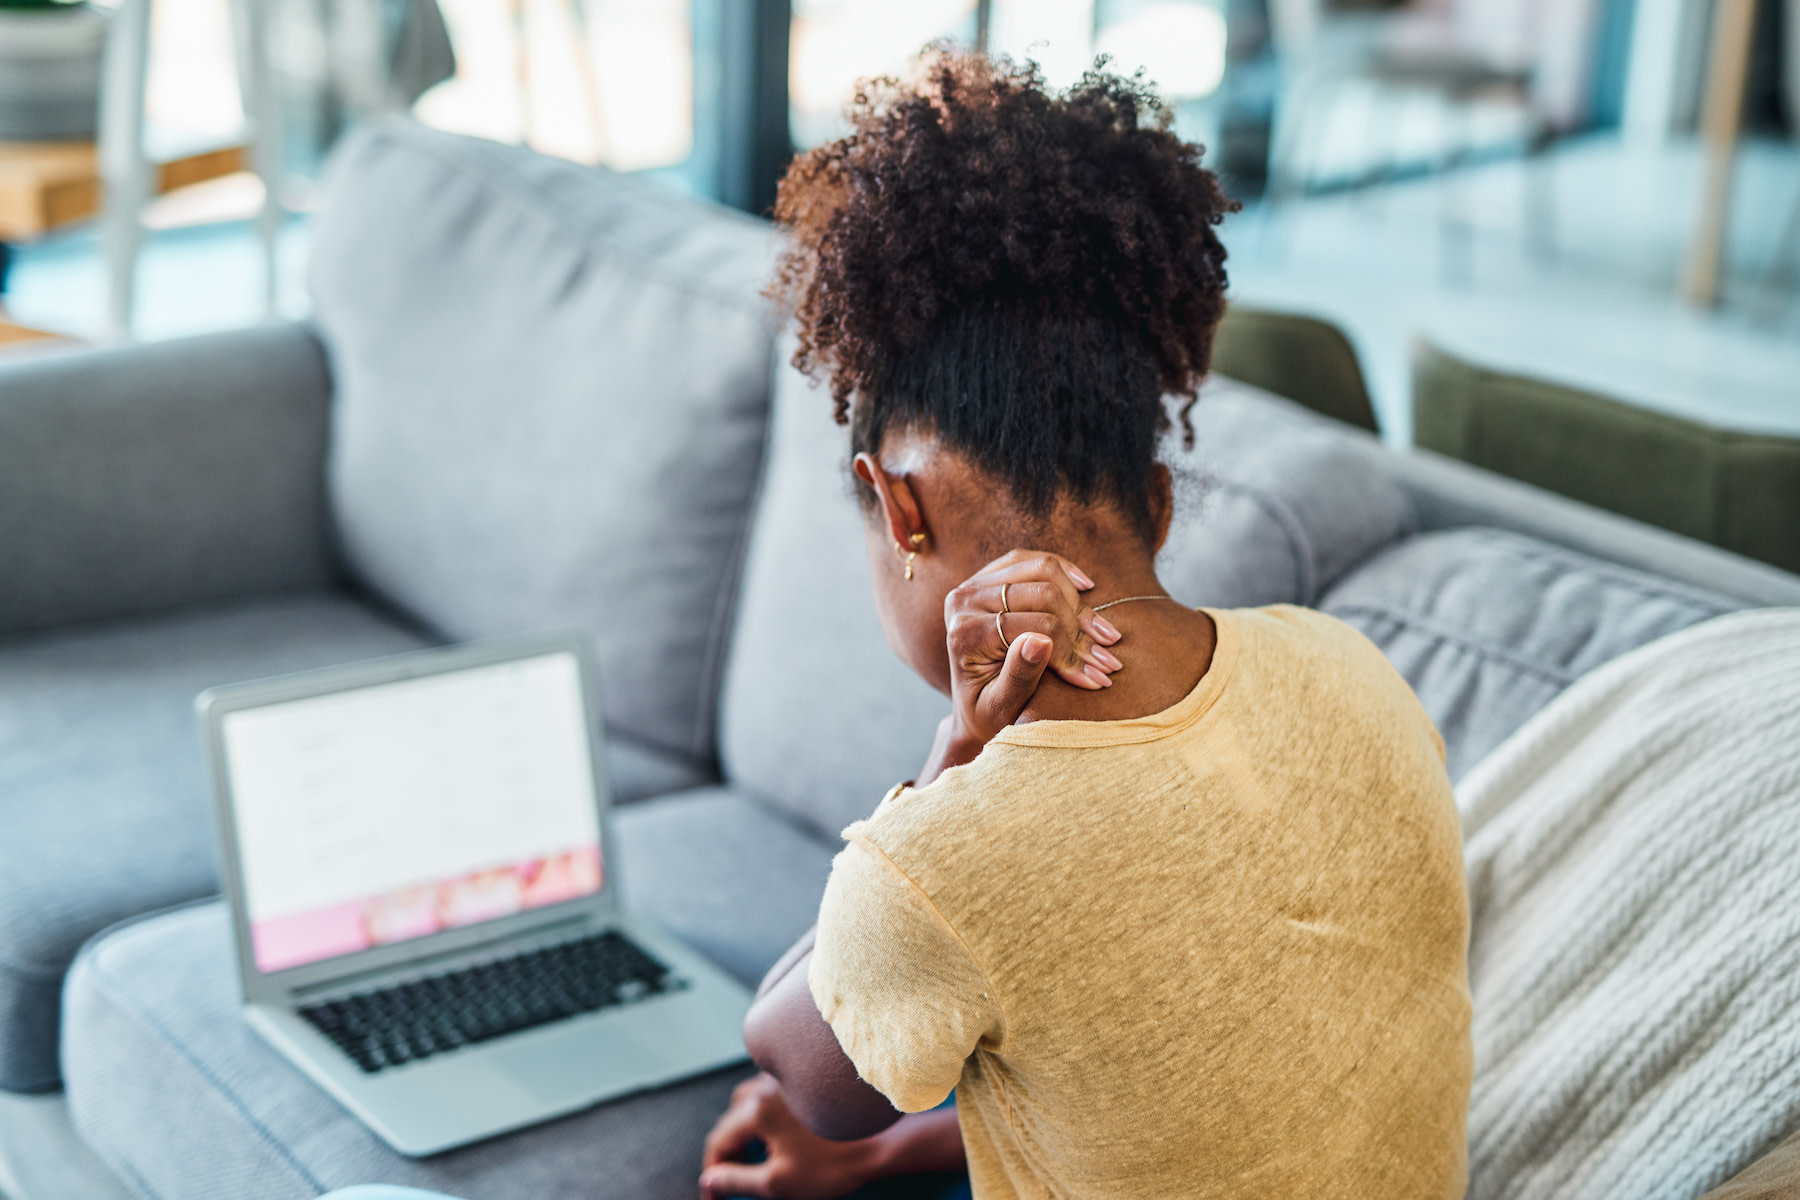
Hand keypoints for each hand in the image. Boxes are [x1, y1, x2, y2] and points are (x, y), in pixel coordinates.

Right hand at [699, 1073, 885, 1199]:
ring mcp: (785, 1081)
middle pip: (729, 1123)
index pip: (717, 1142)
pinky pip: (767, 1100)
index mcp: (757, 1109)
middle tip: (729, 1186)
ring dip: (743, 1137)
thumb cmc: (833, 1164)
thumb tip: (709, 1179)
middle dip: (725, 1156)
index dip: (712, 1175)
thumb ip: (736, 1180)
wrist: (881, 1143)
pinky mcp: (802, 1084)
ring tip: (752, 1164)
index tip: (713, 1198)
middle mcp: (766, 1086)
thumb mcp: (777, 1182)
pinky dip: (761, 1122)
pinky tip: (774, 1142)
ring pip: (747, 1109)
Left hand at [921, 550, 1122, 782]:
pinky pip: (1033, 559)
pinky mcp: (990, 574)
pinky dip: (1066, 571)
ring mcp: (976, 582)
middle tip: (1106, 659)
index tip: (1097, 677)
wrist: (972, 706)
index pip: (1034, 625)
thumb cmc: (987, 713)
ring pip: (1044, 569)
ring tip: (1105, 635)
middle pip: (1043, 593)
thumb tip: (1042, 641)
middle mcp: (964, 600)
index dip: (1071, 651)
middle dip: (1080, 628)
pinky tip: (1087, 588)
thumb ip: (1019, 676)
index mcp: (964, 633)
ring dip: (1080, 602)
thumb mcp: (1001, 708)